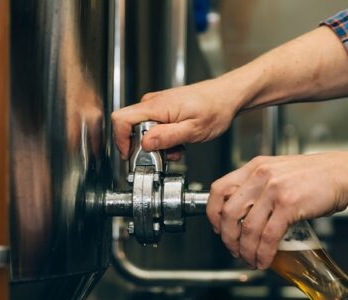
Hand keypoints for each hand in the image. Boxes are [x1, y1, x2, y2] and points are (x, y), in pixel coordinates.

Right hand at [111, 77, 241, 159]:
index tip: (131, 155)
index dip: (121, 140)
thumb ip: (167, 137)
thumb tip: (145, 143)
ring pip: (143, 131)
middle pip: (130, 129)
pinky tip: (178, 142)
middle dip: (145, 147)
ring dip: (157, 145)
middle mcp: (152, 103)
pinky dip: (163, 139)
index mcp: (156, 106)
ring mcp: (156, 106)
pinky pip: (153, 128)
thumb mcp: (193, 130)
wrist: (227, 96)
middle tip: (164, 154)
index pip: (121, 119)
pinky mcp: (162, 110)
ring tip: (177, 148)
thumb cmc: (215, 108)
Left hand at [207, 153, 347, 269]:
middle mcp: (260, 176)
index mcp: (254, 168)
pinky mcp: (289, 205)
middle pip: (229, 213)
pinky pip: (269, 236)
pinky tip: (264, 259)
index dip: (213, 213)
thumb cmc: (315, 176)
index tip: (217, 228)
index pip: (219, 189)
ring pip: (248, 228)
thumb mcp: (278, 172)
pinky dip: (264, 252)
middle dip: (228, 238)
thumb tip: (245, 214)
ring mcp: (274, 190)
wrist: (344, 173)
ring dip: (246, 250)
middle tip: (234, 250)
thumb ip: (259, 186)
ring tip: (250, 260)